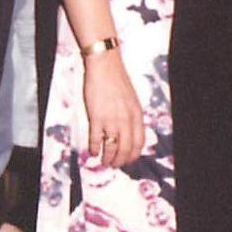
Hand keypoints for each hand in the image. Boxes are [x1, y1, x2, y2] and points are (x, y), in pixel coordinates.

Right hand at [83, 49, 144, 168]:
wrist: (105, 66)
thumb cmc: (117, 80)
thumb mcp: (132, 99)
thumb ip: (132, 116)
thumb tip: (129, 131)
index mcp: (137, 115)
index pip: (139, 142)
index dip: (133, 155)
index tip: (128, 160)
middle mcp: (126, 120)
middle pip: (126, 149)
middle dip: (120, 161)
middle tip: (115, 165)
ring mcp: (111, 120)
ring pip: (111, 148)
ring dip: (107, 158)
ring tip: (104, 162)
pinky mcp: (96, 118)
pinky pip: (96, 140)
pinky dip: (94, 148)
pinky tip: (92, 152)